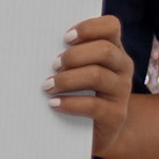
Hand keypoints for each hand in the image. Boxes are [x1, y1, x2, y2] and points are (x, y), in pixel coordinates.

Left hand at [45, 14, 133, 158]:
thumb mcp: (78, 69)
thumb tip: (35, 44)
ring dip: (67, 79)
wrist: (99, 131)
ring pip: (97, 76)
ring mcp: (122, 91)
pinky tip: (53, 103)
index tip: (65, 37)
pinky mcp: (116, 115)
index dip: (89, 28)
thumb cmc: (80, 92)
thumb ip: (69, 55)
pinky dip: (70, 103)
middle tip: (53, 65)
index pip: (111, 26)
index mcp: (114, 49)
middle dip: (74, 56)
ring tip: (48, 86)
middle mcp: (122, 67)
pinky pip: (93, 105)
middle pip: (104, 50)